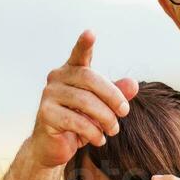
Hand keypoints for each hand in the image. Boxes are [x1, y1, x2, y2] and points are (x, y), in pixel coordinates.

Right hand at [27, 31, 139, 168]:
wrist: (54, 147)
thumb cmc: (79, 122)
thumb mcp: (102, 108)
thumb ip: (117, 94)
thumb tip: (133, 84)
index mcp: (71, 71)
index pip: (79, 54)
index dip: (84, 44)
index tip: (91, 33)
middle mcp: (57, 78)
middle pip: (90, 79)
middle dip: (113, 97)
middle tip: (125, 113)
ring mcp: (49, 94)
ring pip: (85, 102)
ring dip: (106, 118)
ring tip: (113, 130)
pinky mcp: (45, 114)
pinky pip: (76, 121)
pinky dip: (93, 132)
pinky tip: (99, 140)